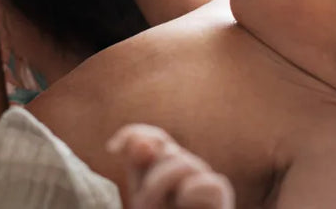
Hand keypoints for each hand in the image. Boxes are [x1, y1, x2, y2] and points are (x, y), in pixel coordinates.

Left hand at [108, 124, 234, 208]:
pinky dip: (192, 192)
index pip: (157, 139)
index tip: (112, 149)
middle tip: (144, 207)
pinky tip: (183, 204)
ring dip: (161, 185)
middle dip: (149, 175)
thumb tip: (142, 141)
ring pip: (185, 163)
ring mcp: (207, 190)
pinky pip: (212, 183)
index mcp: (166, 174)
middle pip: (168, 150)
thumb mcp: (141, 200)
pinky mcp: (223, 204)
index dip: (136, 134)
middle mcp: (189, 177)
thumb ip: (140, 167)